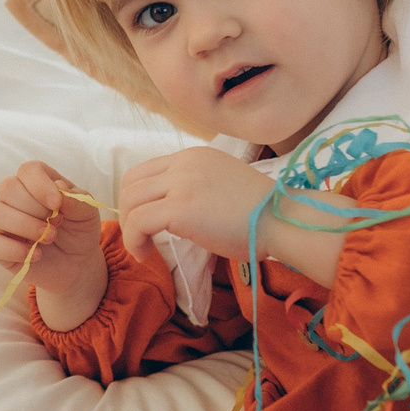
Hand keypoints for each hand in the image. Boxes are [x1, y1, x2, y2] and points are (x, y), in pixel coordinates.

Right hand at [0, 160, 106, 331]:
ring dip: (26, 226)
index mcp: (38, 183)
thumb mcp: (88, 214)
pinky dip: (15, 250)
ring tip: (49, 238)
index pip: (28, 170)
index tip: (57, 204)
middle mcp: (16, 198)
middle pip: (7, 188)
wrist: (76, 264)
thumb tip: (58, 186)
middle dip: (35, 208)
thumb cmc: (79, 232)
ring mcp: (4, 222)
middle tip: (56, 223)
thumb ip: (77, 199)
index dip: (40, 184)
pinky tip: (36, 255)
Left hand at [117, 146, 277, 265]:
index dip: (136, 199)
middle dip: (127, 214)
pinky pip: (139, 222)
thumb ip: (194, 187)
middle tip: (140, 238)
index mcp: (192, 156)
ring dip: (130, 230)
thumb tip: (172, 211)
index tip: (145, 223)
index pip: (144, 171)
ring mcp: (181, 183)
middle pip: (131, 184)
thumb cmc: (261, 213)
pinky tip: (146, 254)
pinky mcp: (181, 208)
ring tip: (143, 250)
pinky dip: (134, 241)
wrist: (282, 220)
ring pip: (130, 202)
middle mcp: (184, 164)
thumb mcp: (221, 185)